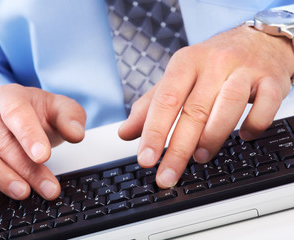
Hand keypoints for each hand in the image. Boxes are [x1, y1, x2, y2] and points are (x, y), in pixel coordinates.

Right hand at [0, 84, 85, 201]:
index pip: (17, 113)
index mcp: (10, 97)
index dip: (29, 135)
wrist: (15, 116)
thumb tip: (76, 133)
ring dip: (1, 178)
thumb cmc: (37, 114)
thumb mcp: (59, 109)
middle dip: (26, 167)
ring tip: (23, 193)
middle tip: (47, 187)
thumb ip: (71, 117)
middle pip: (2, 141)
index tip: (43, 156)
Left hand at [119, 25, 293, 187]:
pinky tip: (244, 137)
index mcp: (185, 62)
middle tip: (167, 175)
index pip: (165, 100)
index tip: (146, 159)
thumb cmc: (212, 63)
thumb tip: (126, 133)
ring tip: (200, 157)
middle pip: (194, 111)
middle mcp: (214, 64)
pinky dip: (253, 127)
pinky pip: (265, 108)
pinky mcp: (271, 80)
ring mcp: (244, 71)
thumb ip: (150, 105)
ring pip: (228, 107)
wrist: (258, 40)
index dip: (154, 132)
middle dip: (178, 149)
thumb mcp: (177, 78)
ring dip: (212, 138)